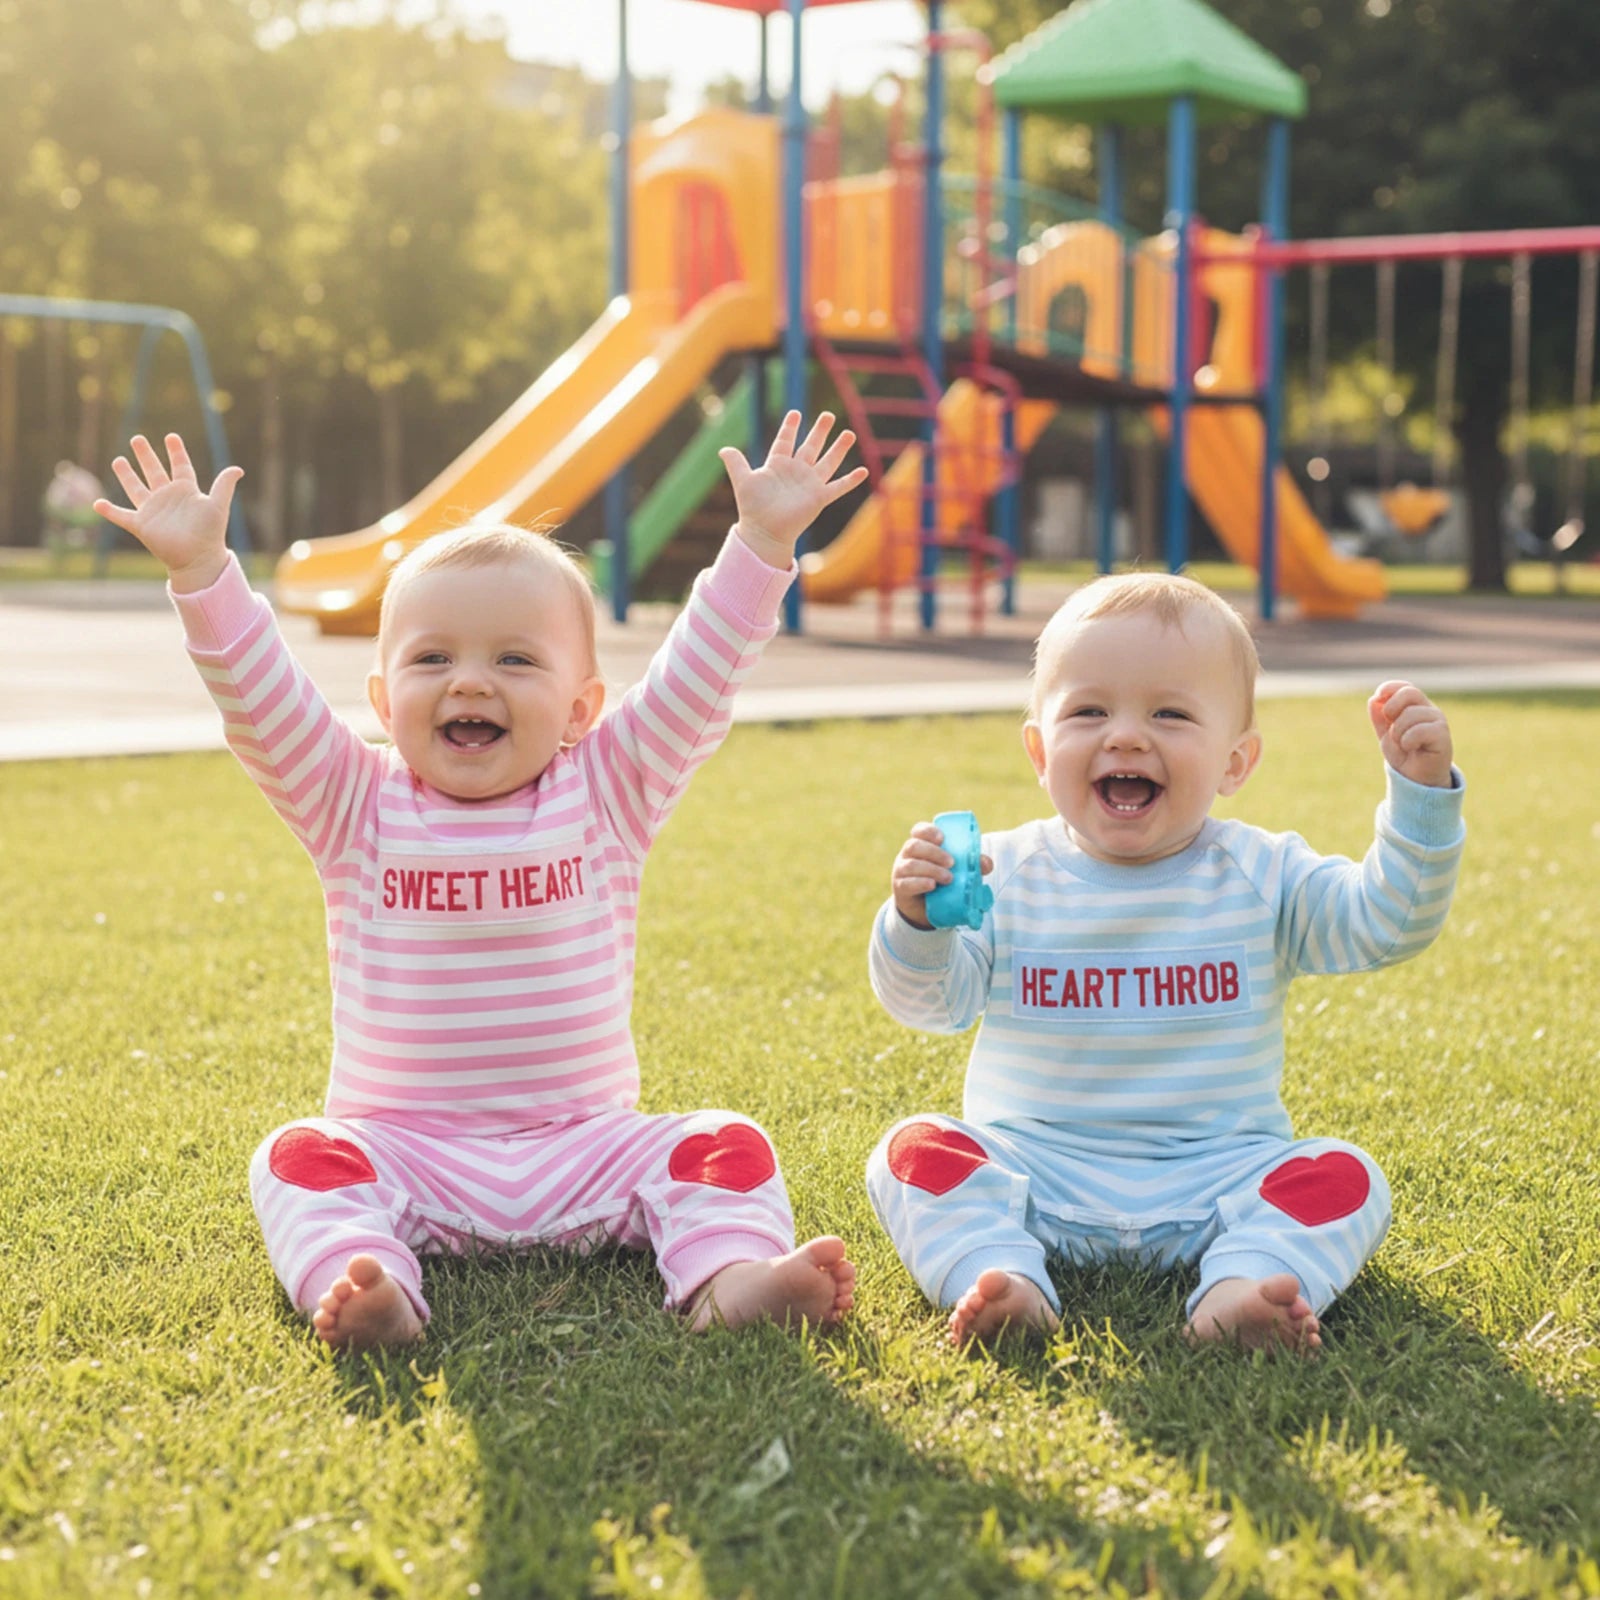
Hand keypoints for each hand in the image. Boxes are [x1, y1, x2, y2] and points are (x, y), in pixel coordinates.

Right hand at [93, 433, 243, 592]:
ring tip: (118, 460)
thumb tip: (238, 469)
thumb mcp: (217, 505)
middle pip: (154, 472)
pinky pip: (121, 516)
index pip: (180, 466)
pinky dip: (109, 511)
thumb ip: (224, 485)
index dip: (176, 452)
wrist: (198, 558)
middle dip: (146, 456)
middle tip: (137, 439)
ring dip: (126, 475)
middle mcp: (168, 498)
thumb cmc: (210, 532)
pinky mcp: (141, 525)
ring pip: (136, 488)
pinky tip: (97, 504)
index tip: (171, 437)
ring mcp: (153, 510)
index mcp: (186, 491)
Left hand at [719, 410, 867, 568]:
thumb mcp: (743, 480)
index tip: (796, 413)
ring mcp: (809, 484)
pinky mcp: (819, 498)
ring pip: (828, 462)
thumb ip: (736, 463)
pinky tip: (863, 471)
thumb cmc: (753, 507)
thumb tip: (723, 450)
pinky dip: (850, 481)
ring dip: (839, 448)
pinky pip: (838, 487)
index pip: (785, 441)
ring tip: (849, 433)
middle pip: (811, 447)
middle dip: (819, 431)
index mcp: (778, 465)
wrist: (764, 531)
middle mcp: (796, 472)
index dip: (790, 428)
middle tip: (828, 415)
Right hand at [892, 821, 992, 930]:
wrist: (926, 908)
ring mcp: (901, 870)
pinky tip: (931, 885)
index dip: (928, 831)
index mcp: (922, 845)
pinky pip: (906, 883)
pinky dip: (920, 883)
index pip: (919, 830)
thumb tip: (986, 864)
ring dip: (931, 869)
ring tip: (948, 879)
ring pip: (910, 864)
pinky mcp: (900, 888)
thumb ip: (973, 865)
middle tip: (952, 863)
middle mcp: (908, 855)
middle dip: (934, 852)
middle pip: (914, 846)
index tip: (942, 838)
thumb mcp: (959, 872)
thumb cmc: (942, 881)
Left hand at [1368, 680, 1452, 787]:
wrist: (1415, 778)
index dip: (1390, 688)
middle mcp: (1428, 710)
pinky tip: (1411, 748)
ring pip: (1411, 714)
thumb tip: (1374, 699)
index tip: (1379, 696)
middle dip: (1391, 708)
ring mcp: (1437, 721)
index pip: (1405, 687)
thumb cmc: (1404, 754)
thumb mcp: (1386, 734)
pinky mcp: (1443, 735)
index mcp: (1415, 707)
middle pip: (1410, 693)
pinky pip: (1419, 730)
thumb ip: (1379, 717)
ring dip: (1398, 732)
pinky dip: (1407, 741)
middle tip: (1391, 728)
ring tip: (1403, 744)